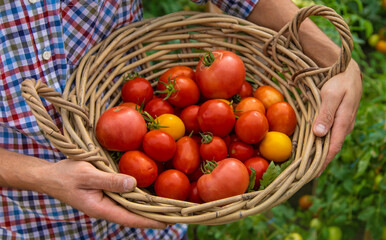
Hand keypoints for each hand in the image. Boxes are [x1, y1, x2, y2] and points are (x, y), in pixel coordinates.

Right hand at [40, 159, 165, 228]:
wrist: (50, 177)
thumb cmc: (66, 175)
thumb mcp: (87, 174)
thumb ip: (109, 180)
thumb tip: (132, 183)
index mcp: (102, 208)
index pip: (131, 217)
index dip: (149, 220)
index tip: (168, 221)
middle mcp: (107, 208)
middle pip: (134, 214)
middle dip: (153, 214)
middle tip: (174, 213)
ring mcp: (106, 202)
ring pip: (130, 207)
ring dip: (147, 206)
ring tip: (167, 205)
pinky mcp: (105, 195)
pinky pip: (124, 198)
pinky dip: (137, 196)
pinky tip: (147, 192)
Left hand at [312, 60, 361, 175]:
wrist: (347, 71)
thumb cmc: (338, 82)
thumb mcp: (331, 95)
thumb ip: (326, 114)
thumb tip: (319, 133)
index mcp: (343, 123)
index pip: (332, 148)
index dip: (322, 162)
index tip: (311, 173)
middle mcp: (343, 127)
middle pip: (330, 148)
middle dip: (318, 161)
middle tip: (302, 173)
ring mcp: (341, 124)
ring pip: (329, 142)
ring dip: (317, 153)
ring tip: (303, 164)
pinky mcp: (337, 120)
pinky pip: (328, 135)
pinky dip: (319, 143)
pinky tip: (308, 146)